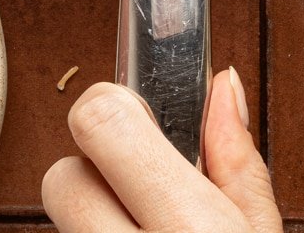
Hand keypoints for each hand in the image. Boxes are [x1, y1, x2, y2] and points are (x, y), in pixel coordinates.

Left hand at [42, 69, 281, 232]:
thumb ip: (240, 162)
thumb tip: (222, 86)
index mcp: (186, 226)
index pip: (102, 122)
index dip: (116, 103)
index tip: (141, 111)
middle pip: (63, 175)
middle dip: (98, 166)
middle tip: (144, 180)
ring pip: (63, 216)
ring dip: (96, 207)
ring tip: (146, 219)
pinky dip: (98, 231)